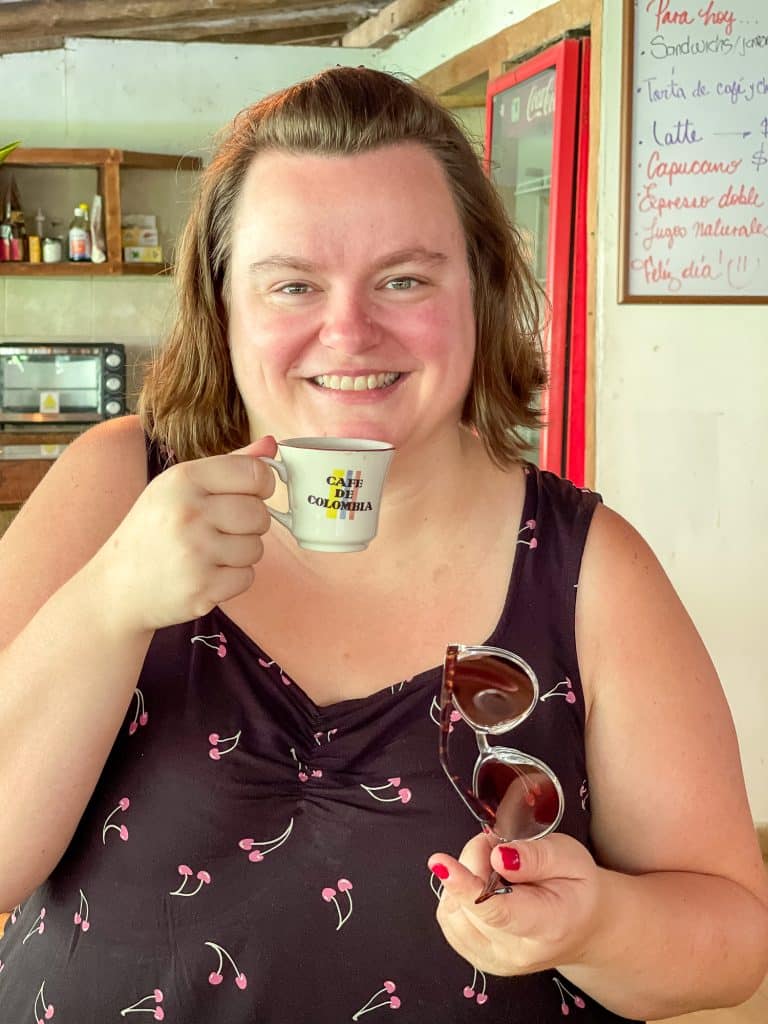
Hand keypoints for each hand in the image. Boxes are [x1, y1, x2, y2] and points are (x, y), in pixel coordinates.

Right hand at [96, 436, 277, 632]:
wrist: (116, 587)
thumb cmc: (152, 532)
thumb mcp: (178, 487)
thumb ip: (228, 464)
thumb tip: (270, 445)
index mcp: (183, 479)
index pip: (255, 473)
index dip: (263, 485)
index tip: (250, 494)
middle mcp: (188, 513)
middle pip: (260, 513)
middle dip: (249, 524)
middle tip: (220, 529)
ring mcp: (196, 553)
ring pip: (256, 547)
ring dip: (240, 553)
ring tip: (207, 553)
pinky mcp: (202, 588)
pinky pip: (247, 577)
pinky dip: (232, 579)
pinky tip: (205, 574)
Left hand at [428, 832, 604, 976]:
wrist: (582, 927)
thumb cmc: (577, 887)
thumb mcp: (571, 857)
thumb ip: (537, 855)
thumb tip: (499, 857)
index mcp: (547, 925)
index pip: (497, 910)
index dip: (464, 885)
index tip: (439, 863)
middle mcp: (516, 951)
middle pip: (469, 903)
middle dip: (474, 860)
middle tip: (501, 846)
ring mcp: (494, 960)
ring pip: (452, 910)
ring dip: (464, 876)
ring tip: (496, 867)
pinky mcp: (477, 958)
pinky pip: (449, 919)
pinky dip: (458, 893)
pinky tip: (484, 885)